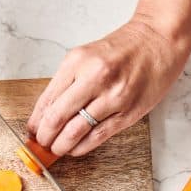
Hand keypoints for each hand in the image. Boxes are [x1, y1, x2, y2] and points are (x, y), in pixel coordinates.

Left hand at [27, 16, 190, 156]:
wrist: (158, 41)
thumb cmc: (123, 50)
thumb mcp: (87, 56)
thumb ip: (67, 82)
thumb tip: (46, 114)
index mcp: (78, 61)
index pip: (47, 100)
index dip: (35, 122)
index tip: (32, 132)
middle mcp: (94, 77)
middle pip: (57, 117)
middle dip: (45, 137)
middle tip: (42, 145)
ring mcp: (112, 97)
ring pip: (75, 131)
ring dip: (61, 146)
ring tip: (57, 149)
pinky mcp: (126, 113)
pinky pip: (96, 137)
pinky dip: (81, 147)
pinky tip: (74, 149)